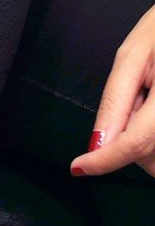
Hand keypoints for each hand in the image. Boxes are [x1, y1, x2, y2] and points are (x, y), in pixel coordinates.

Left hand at [71, 3, 154, 177]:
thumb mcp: (131, 58)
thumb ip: (116, 102)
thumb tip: (97, 144)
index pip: (136, 142)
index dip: (105, 160)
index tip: (78, 168)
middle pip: (149, 156)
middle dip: (125, 144)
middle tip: (132, 103)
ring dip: (143, 141)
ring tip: (146, 100)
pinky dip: (154, 138)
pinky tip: (153, 107)